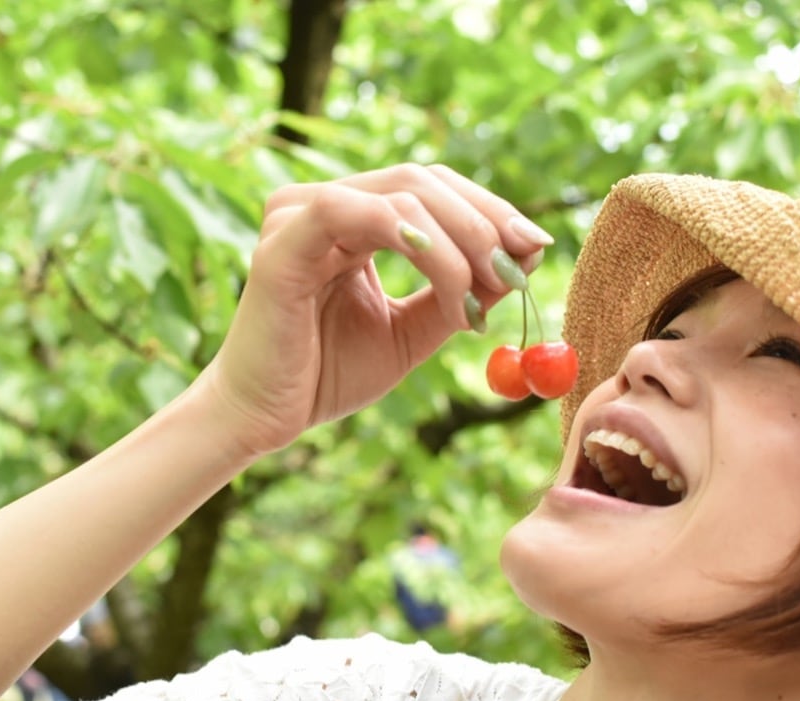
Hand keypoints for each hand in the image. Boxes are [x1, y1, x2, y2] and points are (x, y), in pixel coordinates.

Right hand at [198, 164, 553, 455]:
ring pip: (402, 193)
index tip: (536, 246)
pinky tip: (442, 272)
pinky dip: (407, 233)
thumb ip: (463, 291)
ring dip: (458, 244)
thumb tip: (527, 254)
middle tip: (519, 272)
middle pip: (424, 180)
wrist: (262, 420)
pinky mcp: (281, 242)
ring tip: (475, 304)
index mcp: (352, 219)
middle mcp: (324, 203)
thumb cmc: (328, 374)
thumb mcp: (415, 330)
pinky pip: (353, 212)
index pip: (433, 187)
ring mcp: (298, 215)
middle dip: (484, 223)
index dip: (490, 209)